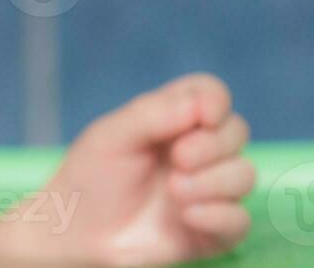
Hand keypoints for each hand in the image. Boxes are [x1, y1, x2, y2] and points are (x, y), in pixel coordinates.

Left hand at [0, 72, 253, 265]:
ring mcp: (208, 189)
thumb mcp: (111, 135)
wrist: (79, 231)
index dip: (216, 100)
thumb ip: (153, 114)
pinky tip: (186, 217)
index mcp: (172, 119)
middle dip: (212, 145)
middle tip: (177, 159)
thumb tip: (201, 105)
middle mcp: (198, 150)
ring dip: (212, 182)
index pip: (211, 94)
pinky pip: (240, 219)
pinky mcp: (213, 229)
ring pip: (245, 175)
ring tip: (174, 192)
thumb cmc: (91, 175)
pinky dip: (218, 216)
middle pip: (237, 131)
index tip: (203, 117)